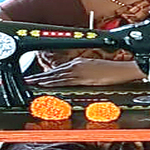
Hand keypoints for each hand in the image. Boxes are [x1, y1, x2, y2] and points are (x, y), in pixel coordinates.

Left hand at [26, 58, 142, 87]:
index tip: (34, 79)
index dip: (44, 75)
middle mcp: (76, 65)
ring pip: (55, 76)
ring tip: (29, 84)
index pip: (57, 70)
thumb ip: (84, 75)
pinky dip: (52, 83)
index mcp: (79, 63)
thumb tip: (76, 81)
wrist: (124, 69)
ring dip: (41, 80)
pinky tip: (44, 86)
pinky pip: (63, 81)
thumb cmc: (114, 71)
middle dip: (38, 77)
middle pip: (53, 72)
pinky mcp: (82, 77)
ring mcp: (78, 70)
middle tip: (25, 81)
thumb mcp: (96, 70)